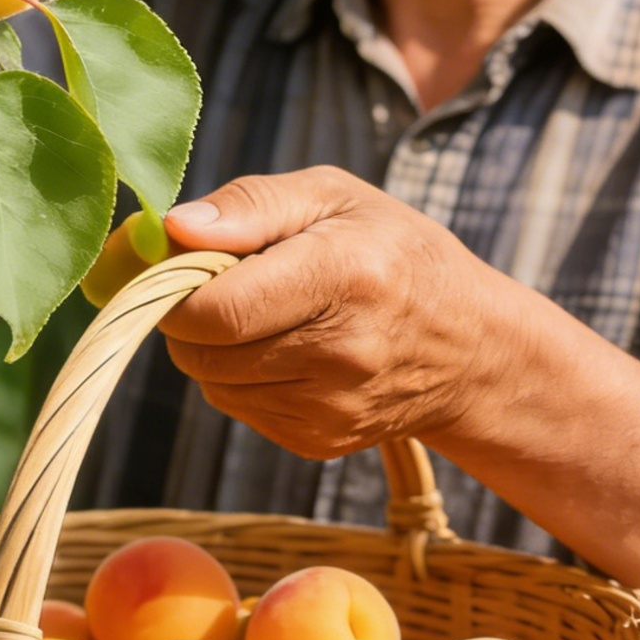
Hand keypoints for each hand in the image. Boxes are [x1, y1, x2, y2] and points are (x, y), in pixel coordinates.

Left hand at [160, 168, 510, 460]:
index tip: (180, 262)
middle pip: (203, 352)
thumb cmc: (393, 252)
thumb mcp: (333, 196)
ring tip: (263, 311)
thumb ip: (250, 204)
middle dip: (188, 315)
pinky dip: (241, 377)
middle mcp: (340, 353)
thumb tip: (171, 229)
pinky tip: (284, 347)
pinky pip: (239, 409)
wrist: (468, 347)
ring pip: (213, 383)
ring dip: (215, 347)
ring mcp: (331, 408)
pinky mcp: (319, 442)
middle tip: (222, 281)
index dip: (174, 288)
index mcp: (343, 275)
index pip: (216, 309)